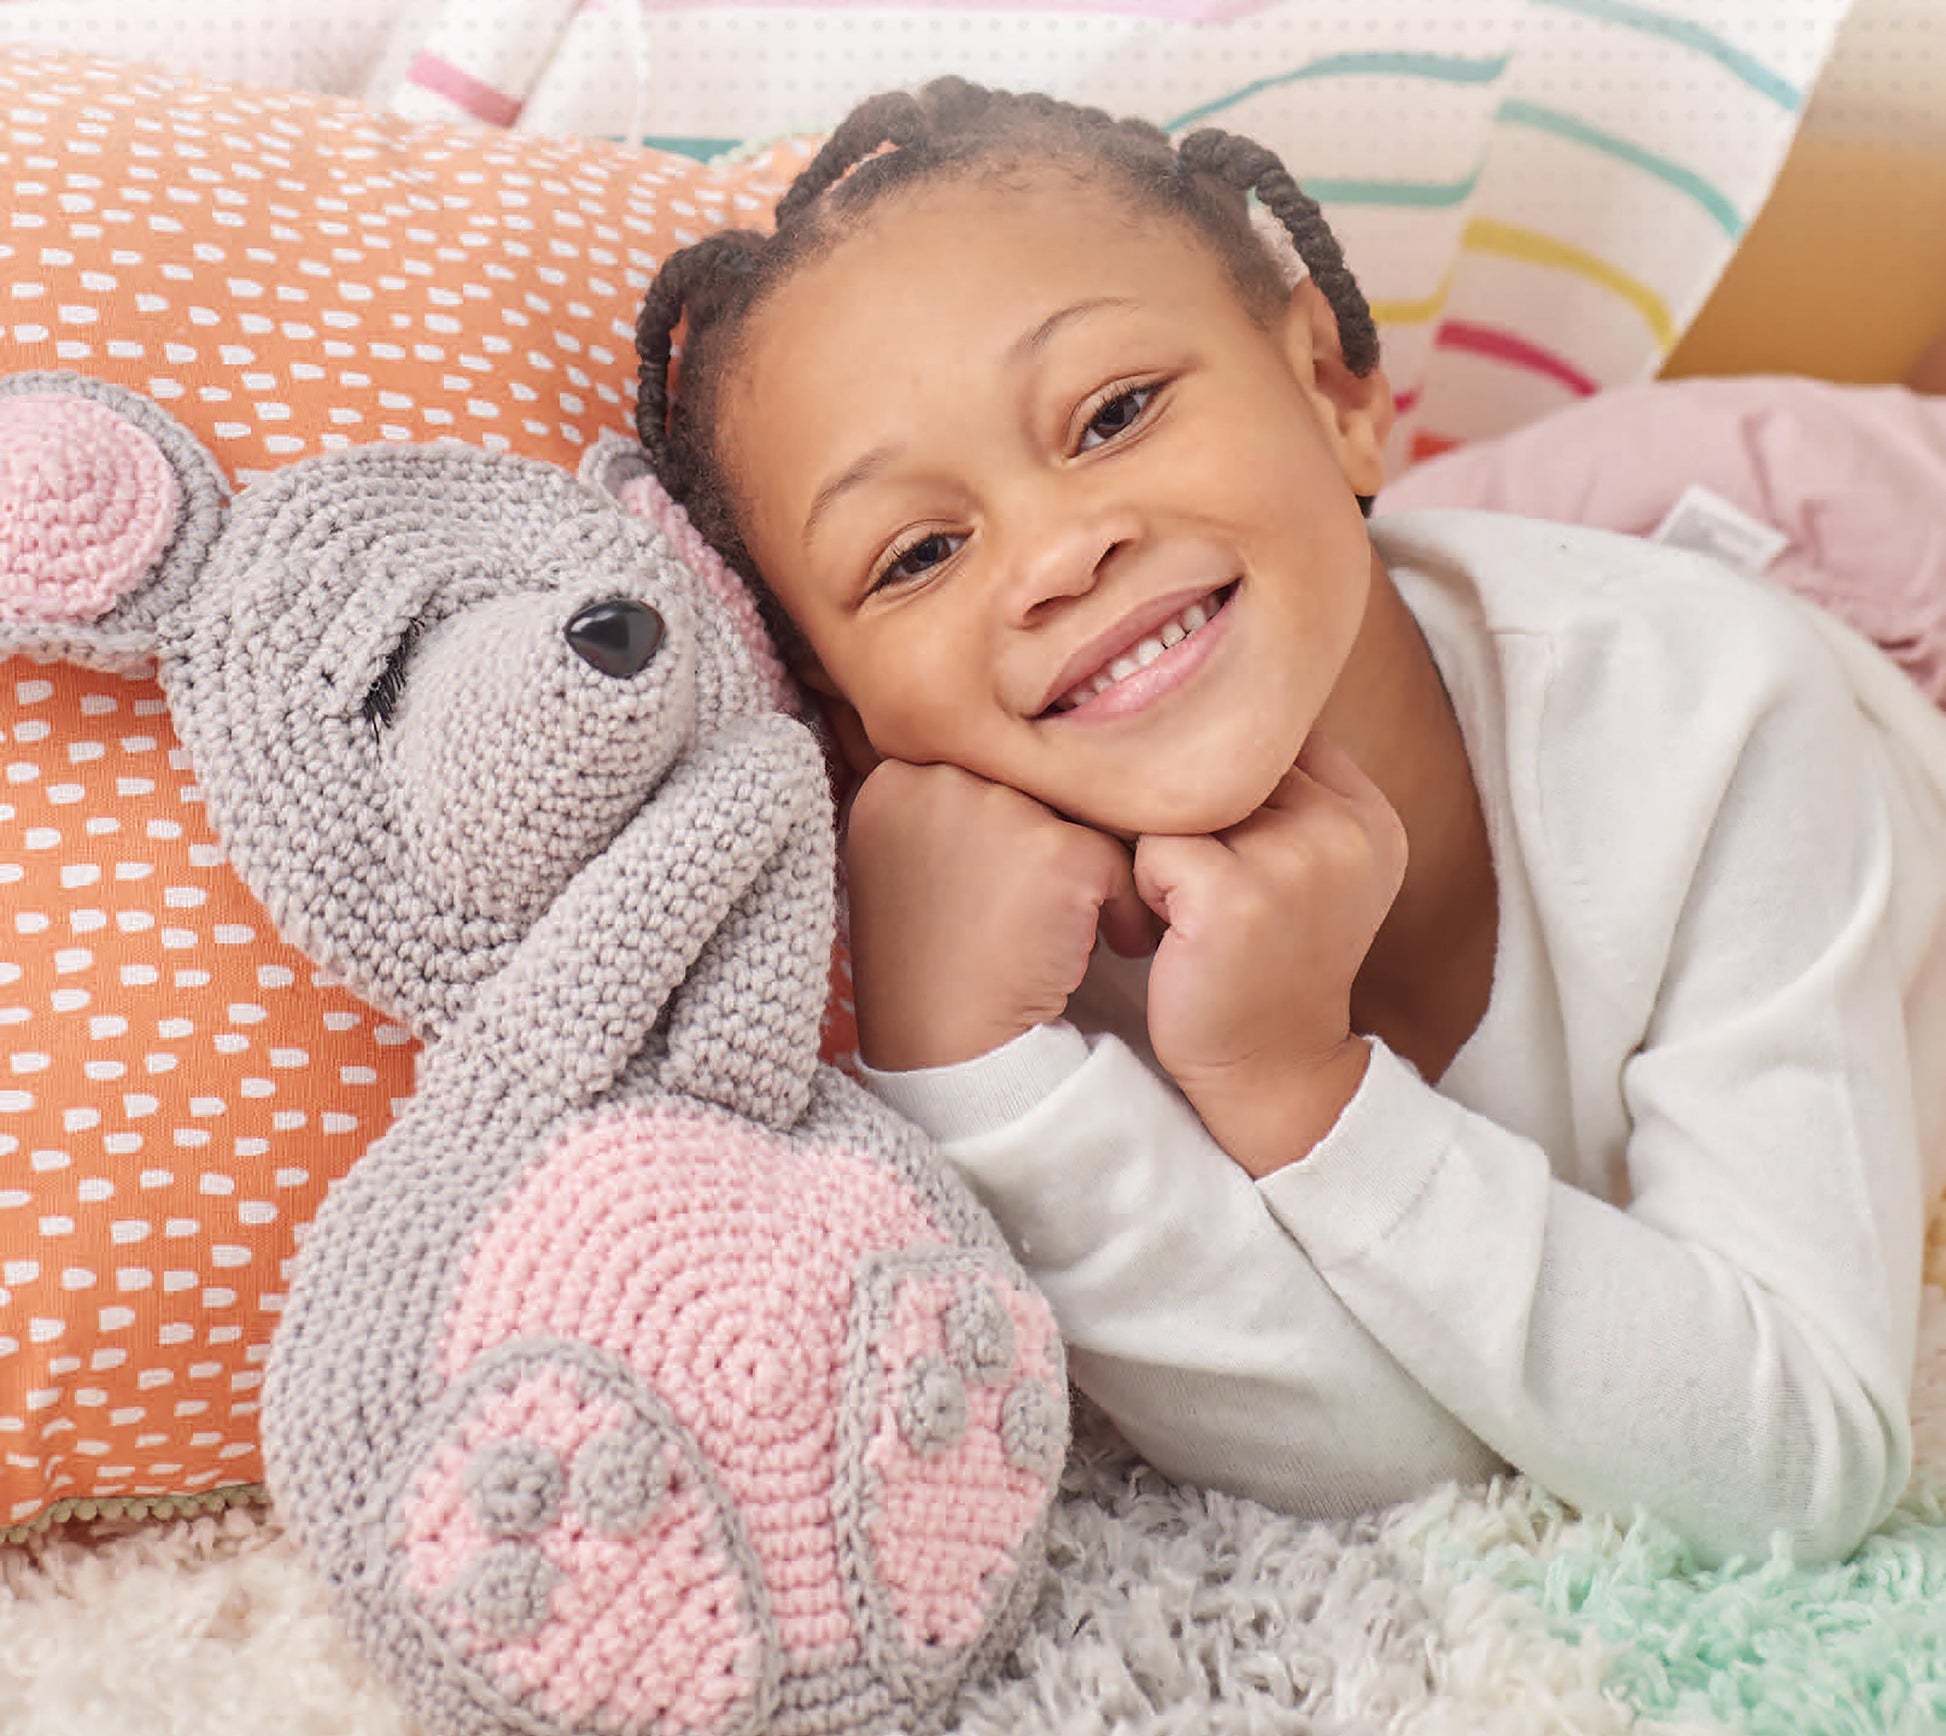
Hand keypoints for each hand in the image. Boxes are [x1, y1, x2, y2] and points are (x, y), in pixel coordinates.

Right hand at [842, 760, 1156, 1071]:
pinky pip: (1119, 860)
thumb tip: (1008, 763)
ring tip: (1061, 929)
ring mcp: (1001, 811)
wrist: (942, 1047)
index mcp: (895, 775)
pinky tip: (1100, 947)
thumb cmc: (924, 960)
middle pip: (1032, 782)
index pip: (981, 763)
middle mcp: (943, 778)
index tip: (997, 878)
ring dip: (1085, 870)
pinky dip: (1121, 908)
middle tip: (1032, 906)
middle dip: (1043, 840)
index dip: (1001, 823)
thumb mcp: (896, 859)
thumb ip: (937, 802)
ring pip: (1078, 814)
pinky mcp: (1058, 853)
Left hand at [1134, 734, 1406, 1175]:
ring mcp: (1295, 860)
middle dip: (1187, 810)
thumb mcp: (1307, 868)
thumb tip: (1203, 695)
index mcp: (1367, 813)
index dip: (1220, 777)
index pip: (1268, 736)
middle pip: (1219, 760)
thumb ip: (1284, 790)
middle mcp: (1344, 828)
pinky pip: (1151, 846)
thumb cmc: (1265, 962)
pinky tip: (1173, 929)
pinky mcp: (1237, 896)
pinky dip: (1146, 884)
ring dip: (1163, 847)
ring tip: (1188, 905)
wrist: (1271, 1070)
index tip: (1223, 840)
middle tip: (1196, 880)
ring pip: (1178, 798)